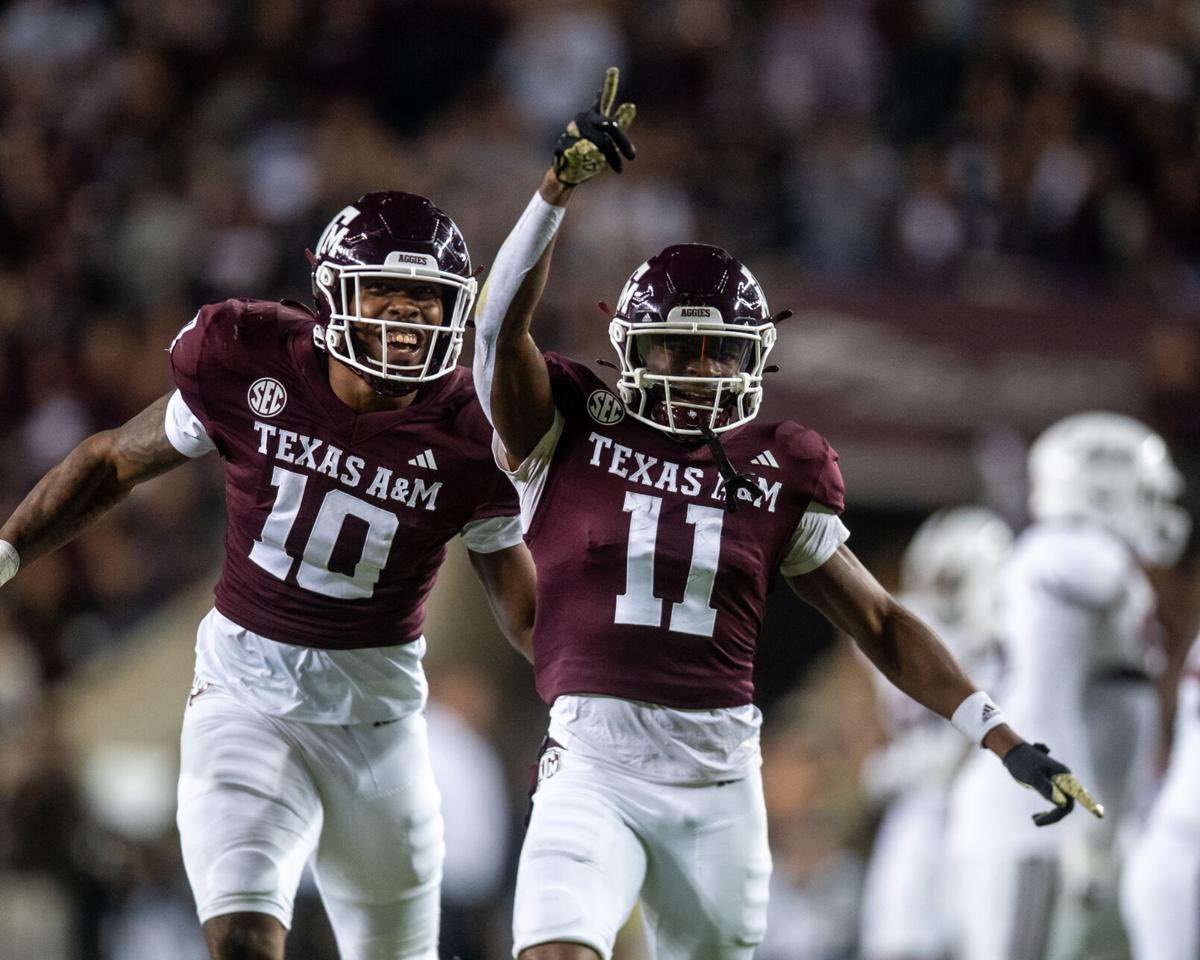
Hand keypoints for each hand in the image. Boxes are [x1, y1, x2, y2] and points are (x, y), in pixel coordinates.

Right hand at [554, 66, 636, 185]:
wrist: (566, 172)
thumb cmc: (590, 157)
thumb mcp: (610, 143)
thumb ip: (620, 125)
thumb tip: (631, 105)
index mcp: (595, 117)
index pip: (604, 98)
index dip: (609, 84)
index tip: (613, 69)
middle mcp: (585, 120)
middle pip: (612, 124)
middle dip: (623, 141)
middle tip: (632, 156)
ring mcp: (575, 131)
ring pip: (604, 144)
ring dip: (612, 158)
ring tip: (617, 168)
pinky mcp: (567, 144)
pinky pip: (588, 155)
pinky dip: (592, 162)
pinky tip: (584, 163)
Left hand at [1003, 742, 1104, 826]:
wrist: (1014, 752)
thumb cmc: (1022, 762)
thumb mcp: (1032, 776)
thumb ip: (1046, 788)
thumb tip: (1062, 803)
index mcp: (1063, 776)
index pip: (1079, 794)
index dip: (1090, 804)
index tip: (1100, 814)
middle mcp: (1064, 779)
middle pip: (1067, 804)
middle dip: (1054, 816)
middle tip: (1036, 821)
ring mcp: (1059, 783)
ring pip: (1062, 805)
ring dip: (1051, 815)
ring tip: (1035, 820)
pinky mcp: (1052, 786)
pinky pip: (1056, 802)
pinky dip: (1048, 811)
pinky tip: (1036, 816)